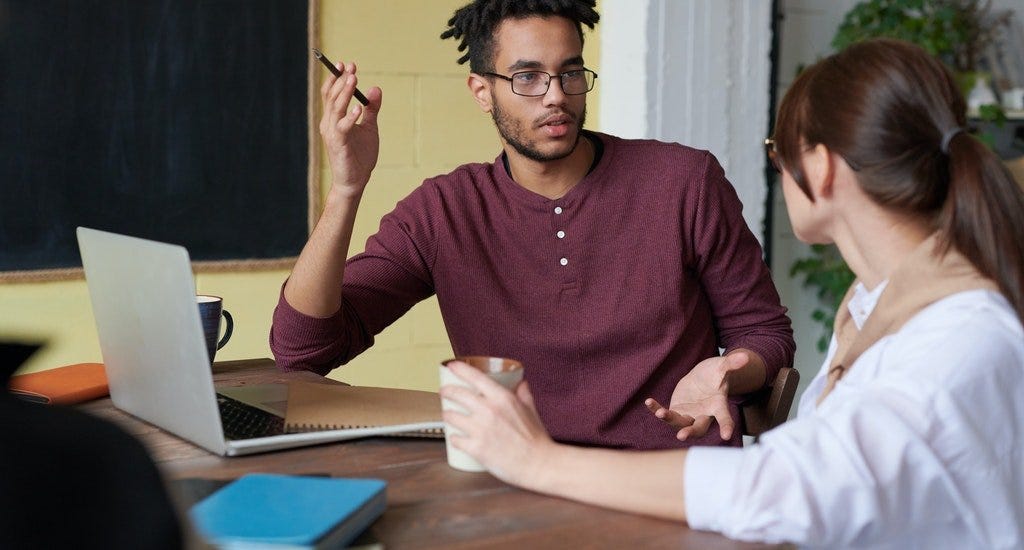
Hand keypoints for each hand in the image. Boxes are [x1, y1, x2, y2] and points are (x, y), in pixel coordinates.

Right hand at [318, 59, 381, 196]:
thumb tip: (376, 88)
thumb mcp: (369, 128)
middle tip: (351, 67)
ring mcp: (332, 134)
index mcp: (333, 118)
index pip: (331, 94)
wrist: (355, 181)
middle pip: (332, 97)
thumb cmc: (360, 155)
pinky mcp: (339, 145)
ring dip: (344, 93)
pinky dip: (350, 117)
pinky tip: (359, 108)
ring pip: (335, 108)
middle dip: (340, 80)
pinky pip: (342, 128)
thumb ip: (372, 109)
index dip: (336, 78)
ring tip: (353, 79)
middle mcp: (329, 123)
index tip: (347, 64)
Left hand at [439, 362, 555, 487]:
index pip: (475, 376)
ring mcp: (481, 429)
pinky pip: (455, 439)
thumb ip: (524, 394)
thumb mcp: (531, 409)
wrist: (538, 464)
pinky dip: (454, 438)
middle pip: (457, 394)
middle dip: (447, 391)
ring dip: (447, 415)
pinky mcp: (476, 448)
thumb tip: (521, 383)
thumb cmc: (536, 439)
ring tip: (448, 416)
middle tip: (444, 392)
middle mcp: (489, 410)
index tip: (452, 365)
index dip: (460, 369)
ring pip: (451, 416)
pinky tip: (456, 438)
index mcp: (503, 398)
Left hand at [644, 352, 749, 440]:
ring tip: (660, 413)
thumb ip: (731, 364)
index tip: (726, 436)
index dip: (726, 426)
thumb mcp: (722, 367)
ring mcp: (689, 414)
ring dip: (669, 419)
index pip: (724, 417)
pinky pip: (666, 413)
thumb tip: (745, 356)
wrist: (703, 378)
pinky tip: (649, 402)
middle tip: (681, 436)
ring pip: (680, 423)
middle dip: (690, 432)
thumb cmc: (715, 374)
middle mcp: (703, 414)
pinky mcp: (677, 411)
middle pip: (698, 427)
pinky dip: (656, 409)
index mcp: (718, 405)